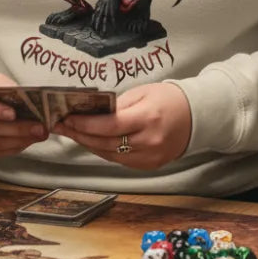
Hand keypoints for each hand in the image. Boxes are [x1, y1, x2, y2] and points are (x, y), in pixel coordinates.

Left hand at [54, 82, 191, 169]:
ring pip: (110, 155)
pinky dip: (104, 151)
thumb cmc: (168, 99)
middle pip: (106, 143)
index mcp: (147, 119)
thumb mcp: (142, 93)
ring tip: (71, 133)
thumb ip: (117, 105)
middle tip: (61, 126)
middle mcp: (149, 141)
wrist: (196, 116)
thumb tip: (91, 113)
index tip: (67, 118)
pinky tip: (92, 141)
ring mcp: (150, 157)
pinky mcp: (149, 165)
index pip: (109, 126)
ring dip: (88, 144)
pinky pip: (120, 160)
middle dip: (80, 134)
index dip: (85, 124)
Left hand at [92, 0, 116, 35]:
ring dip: (104, 27)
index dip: (93, 22)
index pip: (94, 16)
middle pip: (98, 19)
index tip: (92, 28)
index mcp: (98, 7)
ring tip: (104, 33)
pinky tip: (113, 27)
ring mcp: (106, 10)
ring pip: (104, 20)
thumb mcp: (99, 1)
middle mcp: (101, 9)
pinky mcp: (112, 9)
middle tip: (96, 33)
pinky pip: (112, 17)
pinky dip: (112, 23)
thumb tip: (95, 10)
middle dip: (97, 26)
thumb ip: (98, 6)